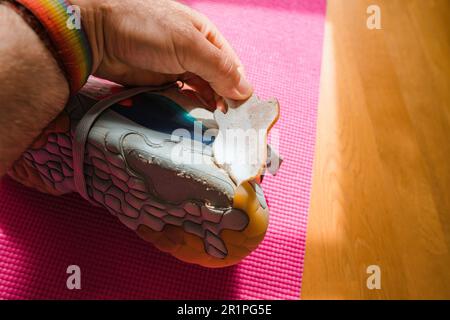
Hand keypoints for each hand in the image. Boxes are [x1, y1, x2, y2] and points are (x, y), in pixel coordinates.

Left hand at [71, 0, 252, 105]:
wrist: (98, 34)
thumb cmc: (145, 28)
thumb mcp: (189, 45)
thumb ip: (218, 68)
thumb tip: (244, 91)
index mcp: (207, 36)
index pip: (232, 66)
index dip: (240, 88)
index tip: (243, 112)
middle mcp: (196, 52)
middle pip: (220, 80)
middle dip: (226, 99)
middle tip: (231, 123)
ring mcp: (180, 67)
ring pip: (204, 91)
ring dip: (211, 105)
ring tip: (217, 122)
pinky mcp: (164, 82)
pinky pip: (185, 97)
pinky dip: (193, 106)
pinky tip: (199, 115)